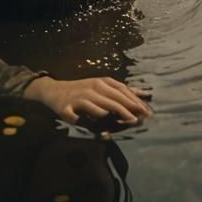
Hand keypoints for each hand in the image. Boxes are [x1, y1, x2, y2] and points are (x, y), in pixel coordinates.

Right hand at [24, 75, 151, 125]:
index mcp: (101, 82)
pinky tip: (102, 118)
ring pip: (100, 103)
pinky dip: (92, 114)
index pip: (122, 90)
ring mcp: (80, 96)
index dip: (135, 100)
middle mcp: (92, 87)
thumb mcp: (100, 88)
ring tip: (129, 119)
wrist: (53, 91)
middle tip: (141, 118)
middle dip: (129, 108)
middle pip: (114, 97)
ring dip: (116, 111)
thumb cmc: (81, 91)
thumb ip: (119, 92)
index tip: (147, 111)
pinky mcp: (68, 107)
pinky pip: (81, 111)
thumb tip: (143, 94)